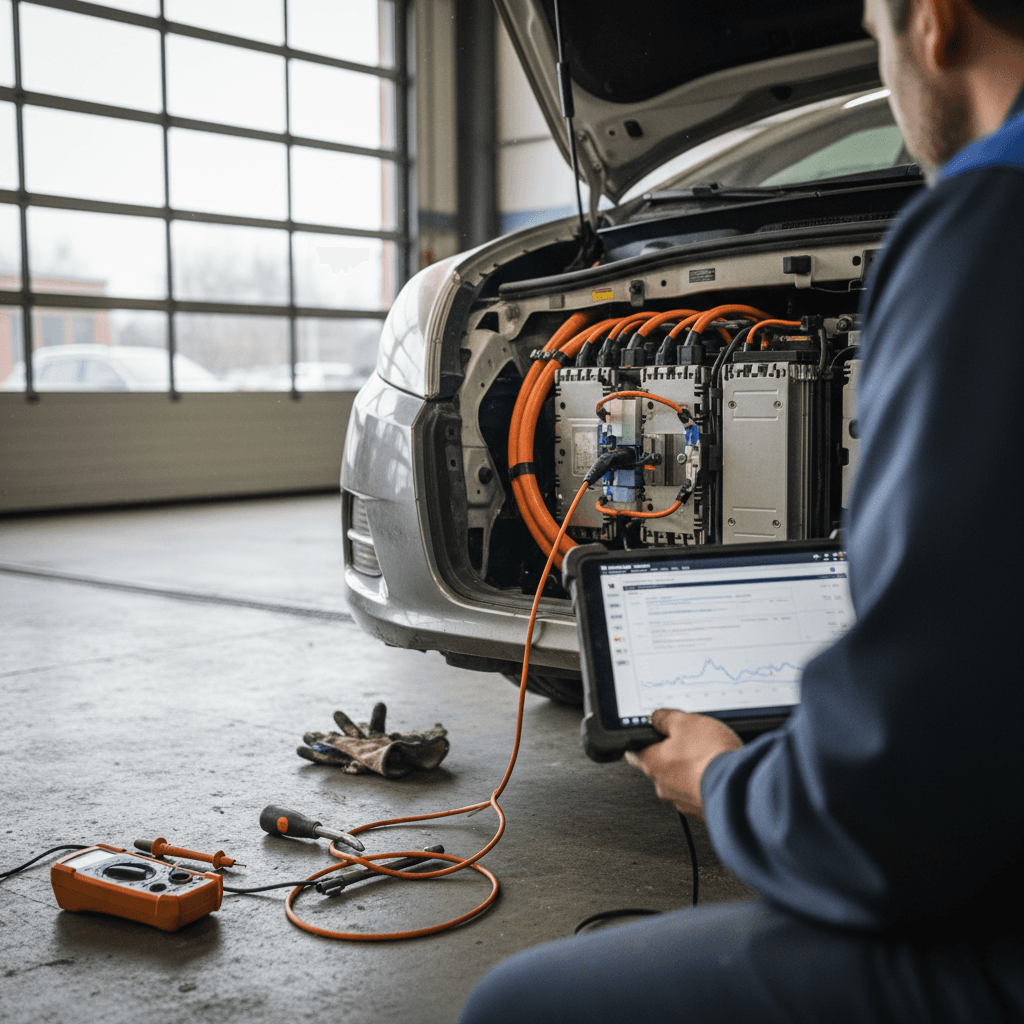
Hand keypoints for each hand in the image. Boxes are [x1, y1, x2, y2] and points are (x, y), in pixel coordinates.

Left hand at [625, 709, 742, 817]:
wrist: (738, 787)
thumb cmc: (709, 757)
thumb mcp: (685, 722)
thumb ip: (665, 718)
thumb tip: (657, 718)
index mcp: (652, 764)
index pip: (635, 752)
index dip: (642, 742)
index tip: (647, 737)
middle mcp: (663, 787)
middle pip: (661, 766)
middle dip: (673, 754)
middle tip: (689, 741)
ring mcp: (683, 802)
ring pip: (681, 781)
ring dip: (692, 770)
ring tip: (709, 756)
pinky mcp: (702, 810)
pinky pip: (699, 792)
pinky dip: (706, 783)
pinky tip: (718, 772)